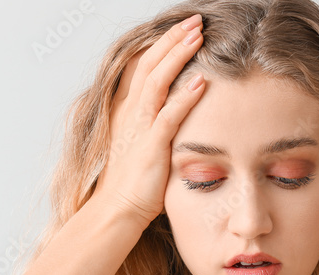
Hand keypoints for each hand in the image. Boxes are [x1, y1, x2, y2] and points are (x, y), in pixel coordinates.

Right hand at [91, 13, 206, 227]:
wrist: (117, 210)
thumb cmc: (133, 184)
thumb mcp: (144, 146)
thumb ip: (159, 125)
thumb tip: (182, 113)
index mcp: (129, 111)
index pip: (144, 66)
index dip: (163, 45)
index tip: (184, 29)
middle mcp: (131, 113)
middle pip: (150, 63)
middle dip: (172, 39)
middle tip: (195, 21)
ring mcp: (139, 128)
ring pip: (157, 80)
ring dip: (178, 56)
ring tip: (198, 36)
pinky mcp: (150, 146)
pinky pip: (168, 115)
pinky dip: (185, 97)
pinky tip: (201, 81)